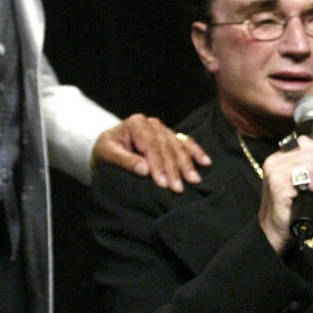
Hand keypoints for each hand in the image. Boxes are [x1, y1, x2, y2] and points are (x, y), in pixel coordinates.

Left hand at [93, 115, 210, 191]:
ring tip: (194, 180)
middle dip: (173, 169)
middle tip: (178, 188)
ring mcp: (163, 128)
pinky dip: (196, 152)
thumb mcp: (108, 154)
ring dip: (187, 164)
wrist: (109, 144)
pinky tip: (205, 162)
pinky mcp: (170, 135)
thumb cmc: (107, 150)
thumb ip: (125, 160)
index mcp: (136, 124)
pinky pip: (185, 142)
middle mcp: (152, 123)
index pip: (150, 146)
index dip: (157, 166)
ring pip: (178, 147)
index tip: (162, 184)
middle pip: (166, 148)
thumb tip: (144, 170)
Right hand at [258, 138, 312, 251]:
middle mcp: (274, 162)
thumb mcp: (300, 180)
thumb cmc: (290, 206)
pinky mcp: (278, 186)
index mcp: (279, 157)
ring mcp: (275, 174)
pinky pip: (305, 178)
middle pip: (312, 154)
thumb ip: (310, 166)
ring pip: (311, 164)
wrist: (275, 228)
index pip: (307, 143)